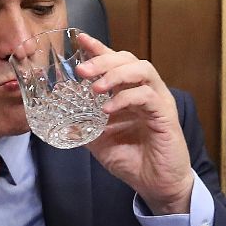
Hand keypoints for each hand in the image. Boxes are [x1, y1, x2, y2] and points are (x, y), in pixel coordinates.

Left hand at [75, 33, 193, 214]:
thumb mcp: (100, 142)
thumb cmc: (133, 161)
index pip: (115, 62)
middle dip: (103, 60)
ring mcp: (158, 101)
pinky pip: (147, 96)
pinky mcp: (165, 114)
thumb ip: (84, 127)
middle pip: (128, 59)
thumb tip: (59, 120)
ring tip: (96, 87)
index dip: (98, 48)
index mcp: (130, 93)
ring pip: (142, 69)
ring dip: (116, 74)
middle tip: (82, 70)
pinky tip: (108, 109)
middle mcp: (146, 91)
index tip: (79, 39)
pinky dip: (126, 98)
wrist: (157, 185)